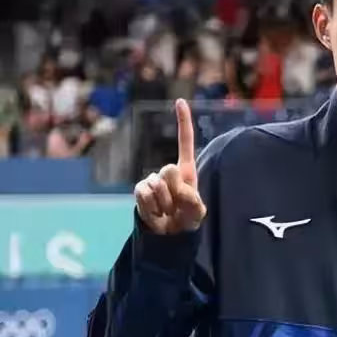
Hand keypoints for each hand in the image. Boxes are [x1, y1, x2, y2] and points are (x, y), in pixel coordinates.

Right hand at [134, 99, 205, 234]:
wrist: (169, 235)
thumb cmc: (187, 220)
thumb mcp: (197, 212)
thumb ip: (192, 201)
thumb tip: (180, 189)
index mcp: (186, 171)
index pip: (185, 142)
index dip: (183, 122)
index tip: (180, 101)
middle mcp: (168, 171)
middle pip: (169, 170)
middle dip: (174, 190)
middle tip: (177, 206)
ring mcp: (152, 180)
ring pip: (155, 185)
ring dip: (163, 203)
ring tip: (167, 211)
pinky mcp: (140, 190)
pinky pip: (143, 194)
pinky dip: (151, 208)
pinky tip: (156, 213)